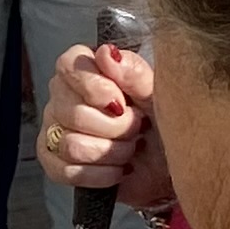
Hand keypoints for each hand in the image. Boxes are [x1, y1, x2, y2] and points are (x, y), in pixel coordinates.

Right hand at [40, 38, 172, 212]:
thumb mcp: (160, 93)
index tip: (122, 101)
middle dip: (115, 127)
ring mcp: (56, 131)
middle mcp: (64, 97)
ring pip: (71, 145)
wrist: (173, 164)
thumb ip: (134, 72)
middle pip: (72, 112)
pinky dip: (100, 175)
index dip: (95, 87)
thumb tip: (107, 54)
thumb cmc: (166, 122)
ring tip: (129, 148)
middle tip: (137, 128)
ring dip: (111, 152)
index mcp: (87, 70)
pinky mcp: (56, 164)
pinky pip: (65, 171)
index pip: (69, 66)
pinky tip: (117, 168)